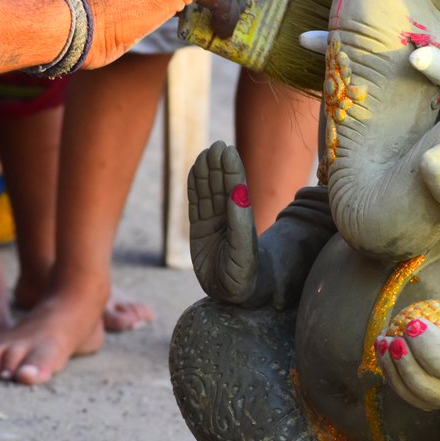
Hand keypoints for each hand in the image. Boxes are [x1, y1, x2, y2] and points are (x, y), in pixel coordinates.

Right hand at [187, 141, 259, 303]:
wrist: (235, 295)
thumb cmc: (246, 276)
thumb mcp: (243, 253)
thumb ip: (240, 223)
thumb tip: (238, 192)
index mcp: (239, 220)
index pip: (234, 189)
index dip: (231, 170)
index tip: (227, 150)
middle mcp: (227, 218)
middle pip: (220, 187)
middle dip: (218, 167)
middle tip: (217, 145)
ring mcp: (212, 223)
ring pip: (207, 193)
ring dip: (206, 173)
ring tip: (206, 153)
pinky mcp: (199, 231)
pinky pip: (195, 205)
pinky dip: (193, 188)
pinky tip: (193, 171)